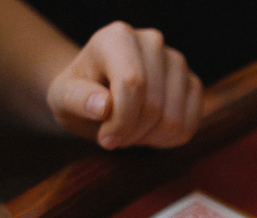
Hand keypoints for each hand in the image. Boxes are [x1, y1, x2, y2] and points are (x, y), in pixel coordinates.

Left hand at [46, 21, 201, 149]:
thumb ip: (77, 99)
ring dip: (148, 138)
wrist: (97, 93)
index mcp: (118, 37)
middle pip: (154, 106)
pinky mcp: (193, 84)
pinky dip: (167, 140)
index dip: (121, 120)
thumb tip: (102, 106)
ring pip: (173, 121)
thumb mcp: (63, 97)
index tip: (105, 140)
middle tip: (113, 137)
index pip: (133, 83)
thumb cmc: (79, 93)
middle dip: (131, 133)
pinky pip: (189, 127)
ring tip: (129, 131)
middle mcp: (152, 42)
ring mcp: (177, 62)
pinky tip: (148, 131)